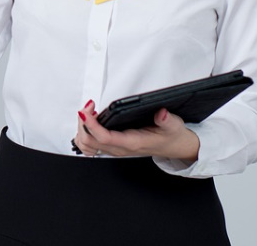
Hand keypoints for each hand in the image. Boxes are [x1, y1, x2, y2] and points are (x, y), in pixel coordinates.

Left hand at [73, 101, 198, 162]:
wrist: (174, 147)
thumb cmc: (171, 136)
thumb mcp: (173, 125)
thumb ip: (166, 119)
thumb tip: (161, 113)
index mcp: (133, 143)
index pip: (105, 138)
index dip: (92, 125)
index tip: (86, 111)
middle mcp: (121, 148)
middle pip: (90, 141)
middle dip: (84, 122)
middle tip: (89, 105)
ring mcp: (115, 149)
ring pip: (87, 146)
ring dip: (82, 129)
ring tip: (88, 113)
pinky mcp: (113, 147)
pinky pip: (91, 146)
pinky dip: (85, 134)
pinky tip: (89, 122)